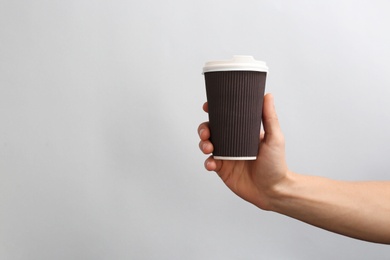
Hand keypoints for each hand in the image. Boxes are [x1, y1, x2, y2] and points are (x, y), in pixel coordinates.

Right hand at [198, 94, 289, 209]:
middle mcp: (232, 142)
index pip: (225, 118)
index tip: (207, 106)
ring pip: (207, 145)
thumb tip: (267, 95)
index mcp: (242, 132)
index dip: (214, 111)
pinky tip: (212, 164)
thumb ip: (269, 117)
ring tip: (208, 147)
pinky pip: (209, 163)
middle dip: (204, 128)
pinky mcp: (222, 170)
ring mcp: (226, 156)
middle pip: (211, 130)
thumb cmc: (277, 164)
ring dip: (203, 144)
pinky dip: (207, 162)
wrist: (273, 191)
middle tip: (206, 132)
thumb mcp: (274, 138)